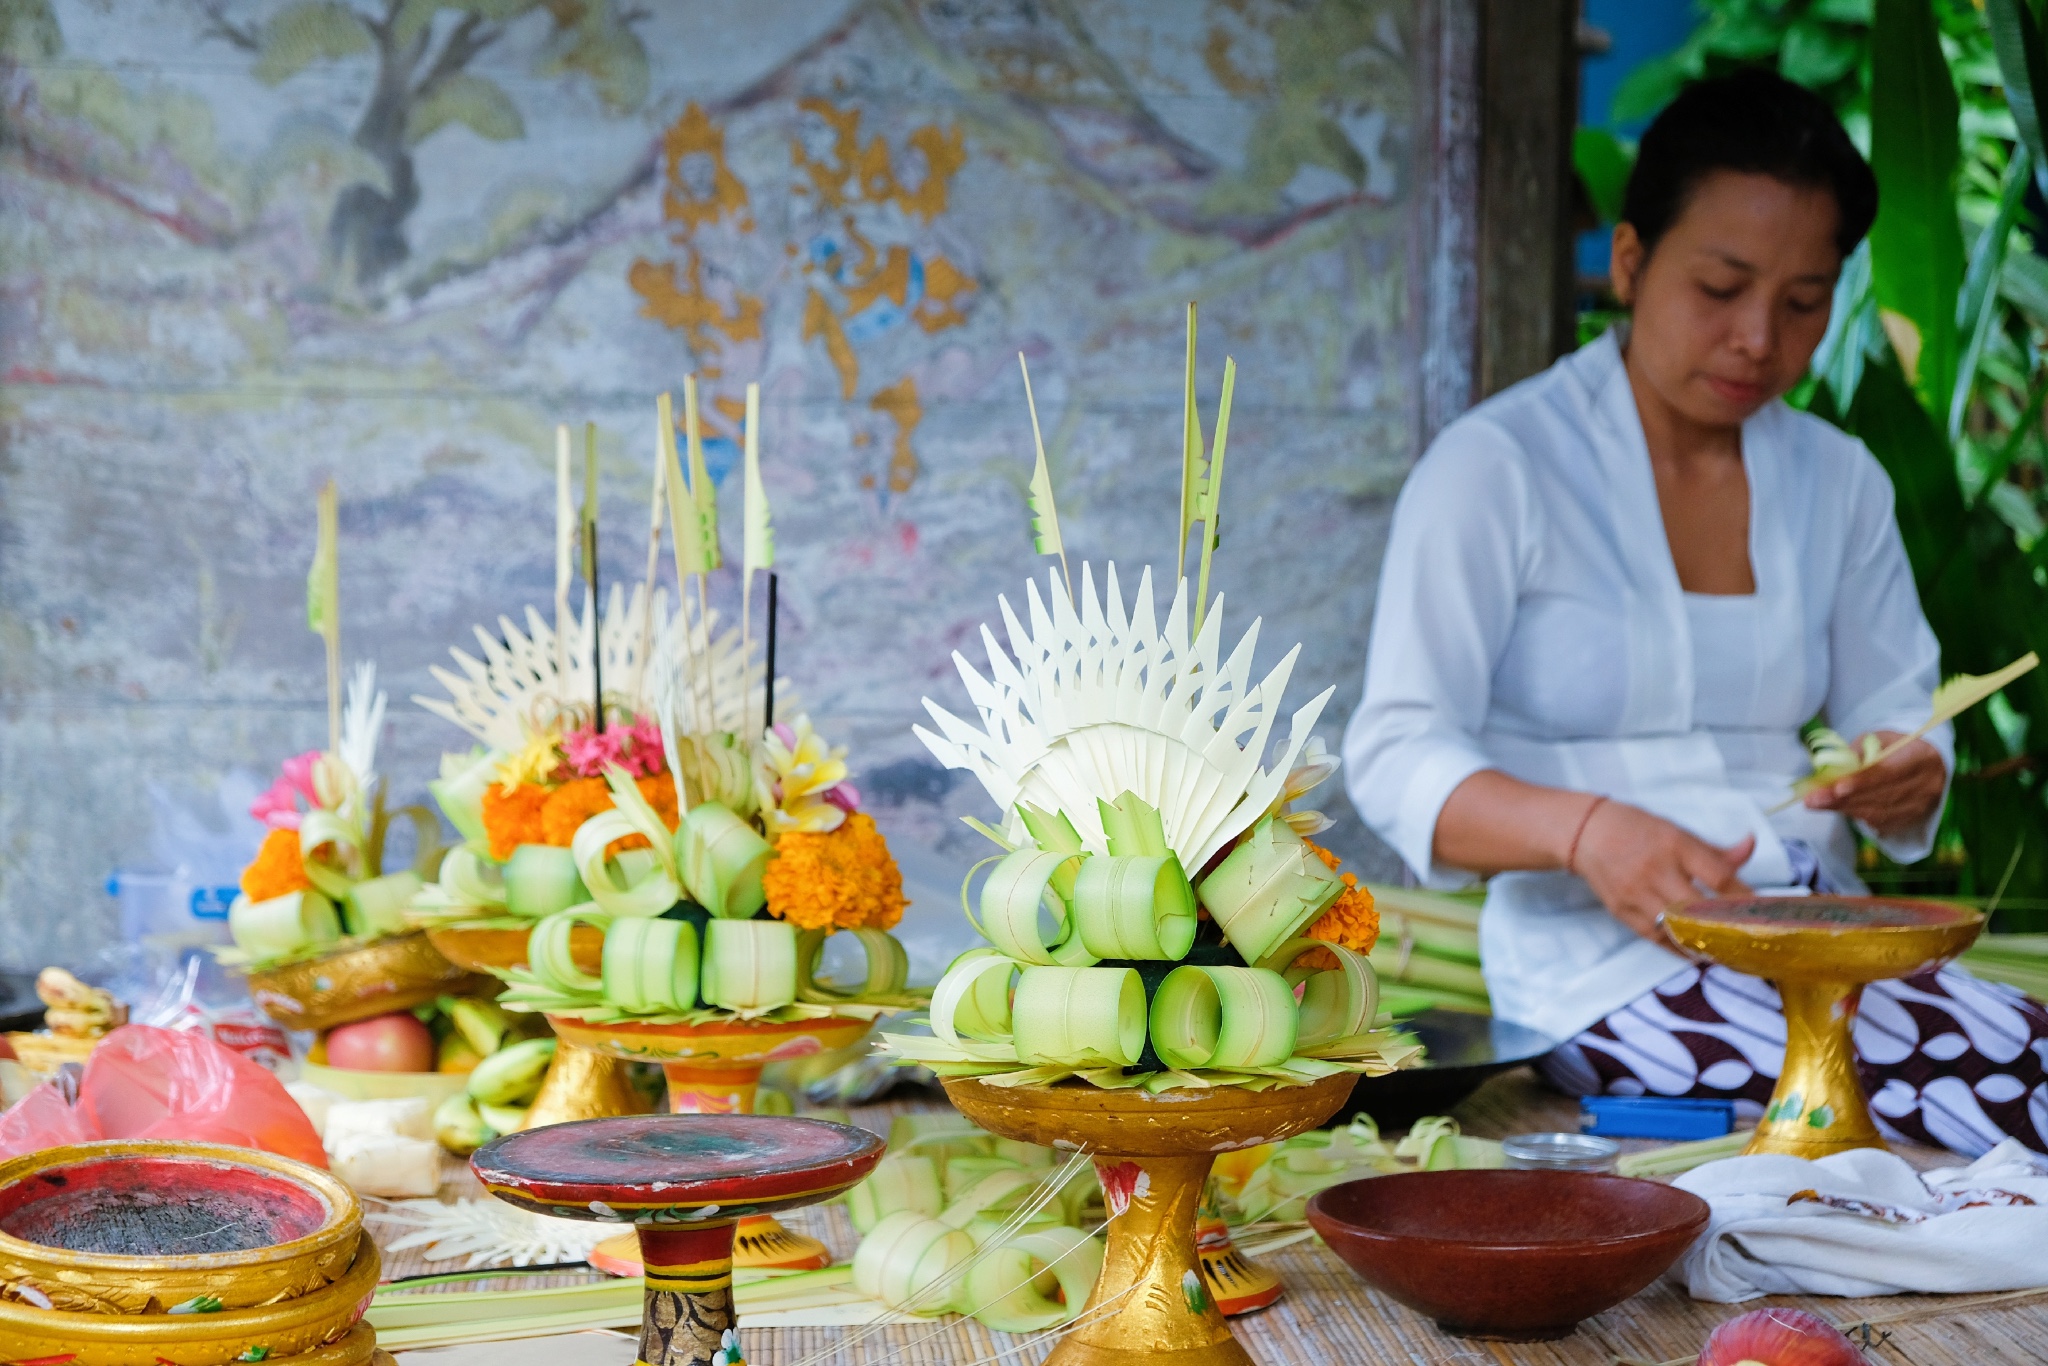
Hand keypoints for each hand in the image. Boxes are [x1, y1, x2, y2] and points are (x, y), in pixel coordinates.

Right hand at [1569, 799, 1754, 941]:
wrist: (1585, 834)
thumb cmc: (1637, 830)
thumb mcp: (1676, 831)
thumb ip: (1714, 849)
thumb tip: (1751, 845)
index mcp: (1674, 844)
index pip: (1717, 876)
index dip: (1744, 896)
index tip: (1762, 911)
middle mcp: (1655, 870)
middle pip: (1700, 908)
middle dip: (1728, 926)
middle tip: (1752, 939)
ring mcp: (1637, 894)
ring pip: (1678, 929)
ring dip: (1706, 944)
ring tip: (1731, 954)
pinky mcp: (1623, 912)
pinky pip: (1657, 939)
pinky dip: (1681, 950)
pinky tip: (1700, 955)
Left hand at [1803, 732, 1945, 835]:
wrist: (1926, 765)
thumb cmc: (1897, 748)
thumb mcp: (1879, 739)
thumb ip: (1858, 751)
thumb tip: (1833, 769)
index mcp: (1920, 756)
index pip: (1890, 773)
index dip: (1863, 782)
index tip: (1837, 788)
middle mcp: (1925, 785)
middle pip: (1881, 796)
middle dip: (1844, 799)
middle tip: (1813, 799)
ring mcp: (1920, 806)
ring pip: (1879, 813)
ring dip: (1845, 808)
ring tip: (1818, 803)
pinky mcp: (1912, 820)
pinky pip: (1880, 823)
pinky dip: (1857, 815)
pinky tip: (1839, 808)